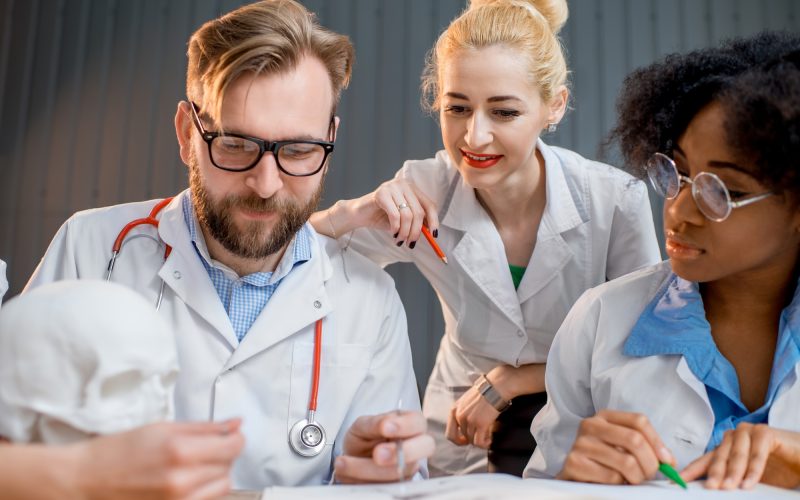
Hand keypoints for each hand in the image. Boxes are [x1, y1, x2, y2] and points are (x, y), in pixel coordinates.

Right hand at [73, 420, 243, 499]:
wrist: (83, 481)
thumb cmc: (117, 452)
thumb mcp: (162, 428)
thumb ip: (205, 427)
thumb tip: (237, 424)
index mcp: (181, 451)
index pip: (233, 447)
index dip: (235, 439)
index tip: (230, 436)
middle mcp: (182, 481)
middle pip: (228, 468)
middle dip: (222, 456)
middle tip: (204, 450)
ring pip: (221, 489)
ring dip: (215, 476)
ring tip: (193, 468)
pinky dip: (203, 493)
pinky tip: (186, 484)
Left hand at [334, 410, 434, 483]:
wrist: (354, 459)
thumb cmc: (364, 438)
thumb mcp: (364, 425)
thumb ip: (376, 423)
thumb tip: (386, 425)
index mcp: (410, 424)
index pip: (418, 422)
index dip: (405, 426)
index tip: (386, 428)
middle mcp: (415, 446)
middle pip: (425, 447)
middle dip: (400, 452)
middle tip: (377, 455)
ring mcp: (409, 468)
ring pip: (401, 472)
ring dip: (368, 470)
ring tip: (344, 463)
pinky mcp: (398, 486)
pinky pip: (386, 488)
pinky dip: (362, 482)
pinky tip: (347, 474)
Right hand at [353, 178, 438, 246]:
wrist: (359, 214)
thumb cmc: (382, 217)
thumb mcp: (403, 220)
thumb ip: (416, 222)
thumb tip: (431, 233)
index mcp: (412, 189)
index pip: (429, 205)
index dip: (434, 221)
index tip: (433, 235)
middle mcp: (404, 184)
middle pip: (419, 212)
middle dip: (416, 232)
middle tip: (411, 243)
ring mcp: (392, 187)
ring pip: (407, 215)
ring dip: (404, 232)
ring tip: (399, 240)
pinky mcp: (381, 193)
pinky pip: (395, 215)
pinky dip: (396, 228)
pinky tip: (393, 233)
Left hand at [445, 385, 499, 448]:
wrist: (495, 387)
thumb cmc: (484, 392)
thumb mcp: (467, 401)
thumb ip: (463, 413)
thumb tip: (466, 429)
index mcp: (454, 410)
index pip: (450, 434)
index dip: (458, 441)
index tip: (466, 441)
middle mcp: (459, 416)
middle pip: (464, 437)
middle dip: (474, 438)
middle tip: (483, 435)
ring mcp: (469, 420)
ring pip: (472, 441)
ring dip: (481, 441)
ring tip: (488, 437)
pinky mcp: (480, 424)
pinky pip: (479, 442)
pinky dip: (484, 444)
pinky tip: (490, 440)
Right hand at [558, 410, 673, 484]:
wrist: (576, 476)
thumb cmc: (605, 461)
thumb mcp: (623, 446)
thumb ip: (646, 447)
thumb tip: (669, 460)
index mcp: (604, 416)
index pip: (639, 421)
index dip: (657, 442)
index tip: (667, 461)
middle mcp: (590, 425)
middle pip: (634, 439)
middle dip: (650, 463)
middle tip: (650, 475)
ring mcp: (580, 443)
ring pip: (626, 462)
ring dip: (637, 477)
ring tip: (632, 479)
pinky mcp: (574, 463)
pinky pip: (612, 477)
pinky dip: (620, 484)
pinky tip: (615, 483)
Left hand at [682, 423, 799, 489]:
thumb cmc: (778, 469)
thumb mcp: (749, 479)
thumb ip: (732, 482)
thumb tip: (711, 491)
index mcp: (726, 449)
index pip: (704, 461)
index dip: (691, 471)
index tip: (678, 482)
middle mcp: (733, 438)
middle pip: (718, 457)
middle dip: (714, 474)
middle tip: (710, 488)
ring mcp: (748, 433)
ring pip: (736, 455)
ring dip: (732, 472)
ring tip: (729, 488)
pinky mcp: (765, 433)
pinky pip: (756, 453)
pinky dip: (753, 469)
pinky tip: (749, 482)